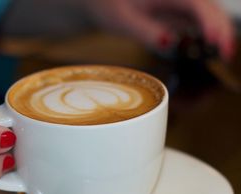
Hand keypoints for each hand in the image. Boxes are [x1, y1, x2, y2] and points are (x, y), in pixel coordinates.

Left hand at [86, 0, 235, 60]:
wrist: (102, 0)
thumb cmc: (109, 5)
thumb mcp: (123, 21)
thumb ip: (145, 31)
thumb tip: (169, 43)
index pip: (197, 4)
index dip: (210, 23)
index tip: (216, 42)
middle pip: (209, 7)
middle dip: (221, 29)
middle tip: (224, 55)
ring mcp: (178, 1)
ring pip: (207, 12)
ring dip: (217, 31)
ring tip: (221, 54)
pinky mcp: (176, 9)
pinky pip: (197, 18)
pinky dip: (206, 32)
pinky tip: (208, 46)